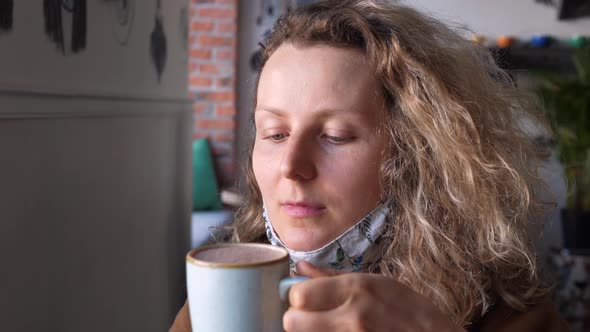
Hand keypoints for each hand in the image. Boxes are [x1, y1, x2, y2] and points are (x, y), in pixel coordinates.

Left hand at [284, 261, 464, 331]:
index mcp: (357, 289)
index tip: (305, 299)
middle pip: (293, 322)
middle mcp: (353, 316)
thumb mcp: (378, 283)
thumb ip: (333, 277)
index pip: (298, 295)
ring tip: (329, 327)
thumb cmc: (412, 312)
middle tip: (311, 318)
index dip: (297, 298)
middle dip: (297, 319)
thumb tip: (300, 268)